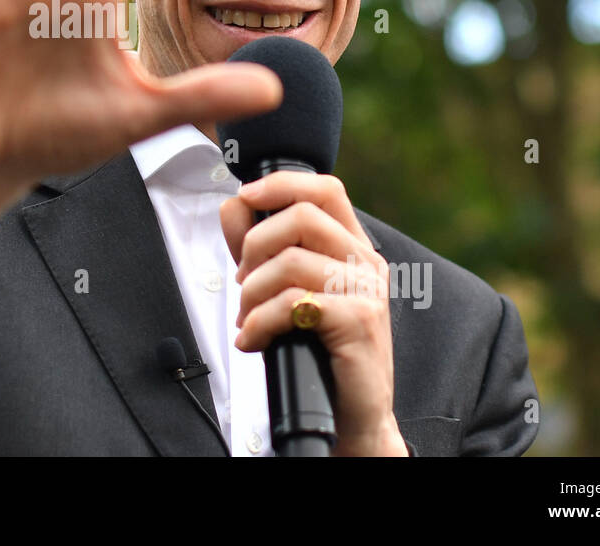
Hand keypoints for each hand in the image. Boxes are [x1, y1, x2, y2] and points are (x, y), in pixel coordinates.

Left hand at [220, 171, 407, 456]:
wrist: (353, 415)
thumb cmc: (318, 351)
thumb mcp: (284, 289)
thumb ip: (259, 246)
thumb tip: (233, 206)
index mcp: (352, 247)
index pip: (325, 189)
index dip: (281, 184)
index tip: (245, 197)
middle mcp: (366, 262)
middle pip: (301, 217)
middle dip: (254, 246)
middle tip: (242, 283)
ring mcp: (366, 291)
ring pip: (290, 261)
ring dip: (252, 293)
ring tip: (248, 320)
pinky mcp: (358, 321)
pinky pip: (291, 304)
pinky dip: (260, 322)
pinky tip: (254, 341)